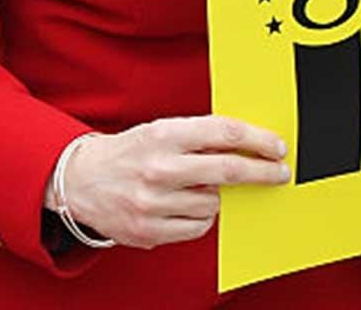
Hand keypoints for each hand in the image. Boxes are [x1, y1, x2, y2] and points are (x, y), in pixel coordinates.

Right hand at [55, 116, 289, 247]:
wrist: (82, 180)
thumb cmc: (129, 153)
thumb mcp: (160, 131)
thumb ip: (198, 137)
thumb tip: (247, 145)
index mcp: (164, 134)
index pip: (224, 132)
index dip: (257, 140)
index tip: (277, 147)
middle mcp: (160, 167)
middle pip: (228, 169)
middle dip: (261, 171)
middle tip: (279, 172)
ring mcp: (154, 202)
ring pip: (214, 203)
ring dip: (217, 196)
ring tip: (199, 187)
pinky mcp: (150, 230)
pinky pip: (197, 227)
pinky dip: (200, 218)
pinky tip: (186, 206)